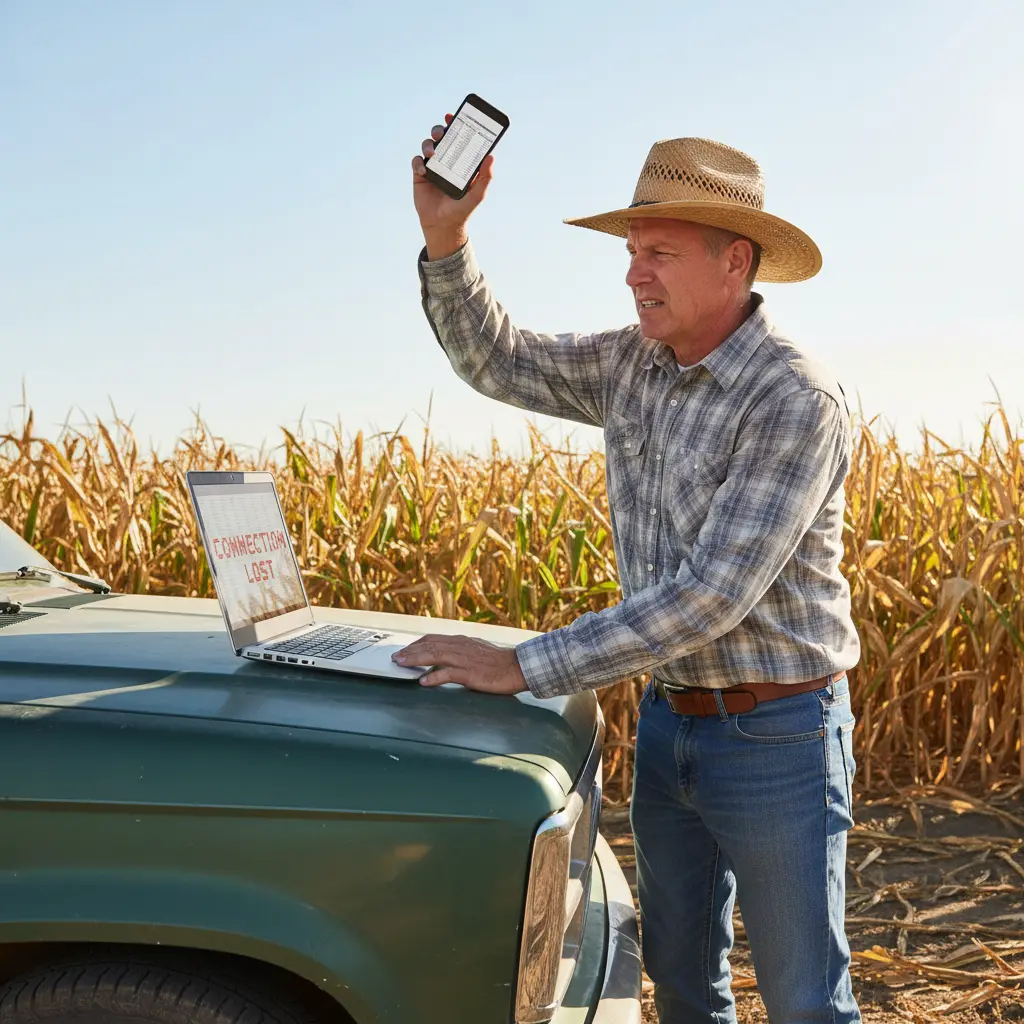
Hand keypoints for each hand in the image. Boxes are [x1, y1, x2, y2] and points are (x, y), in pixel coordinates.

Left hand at [392, 634, 528, 694]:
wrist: (518, 667)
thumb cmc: (498, 662)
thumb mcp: (476, 651)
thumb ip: (460, 652)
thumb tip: (444, 658)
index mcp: (461, 641)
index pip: (433, 639)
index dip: (416, 644)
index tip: (403, 650)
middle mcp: (460, 646)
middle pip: (430, 645)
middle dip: (410, 651)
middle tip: (395, 657)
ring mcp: (465, 659)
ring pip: (435, 656)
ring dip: (416, 659)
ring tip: (402, 664)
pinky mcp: (471, 673)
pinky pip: (449, 674)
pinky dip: (434, 677)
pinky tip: (423, 681)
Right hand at [413, 113, 494, 259]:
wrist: (443, 225)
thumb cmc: (462, 208)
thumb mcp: (477, 194)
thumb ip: (485, 177)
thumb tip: (491, 156)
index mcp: (461, 160)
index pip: (459, 137)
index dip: (456, 124)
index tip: (454, 116)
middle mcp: (446, 159)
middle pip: (441, 137)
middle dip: (440, 130)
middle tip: (442, 133)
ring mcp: (432, 166)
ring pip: (427, 145)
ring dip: (428, 144)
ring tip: (432, 154)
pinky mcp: (420, 175)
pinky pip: (416, 161)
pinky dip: (418, 163)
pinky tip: (423, 171)